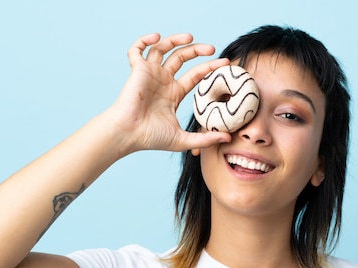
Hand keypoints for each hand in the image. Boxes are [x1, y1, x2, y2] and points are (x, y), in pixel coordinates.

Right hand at [108, 33, 231, 152]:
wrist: (128, 134)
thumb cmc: (151, 138)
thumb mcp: (183, 140)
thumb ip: (205, 139)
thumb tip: (228, 137)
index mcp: (174, 93)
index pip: (196, 74)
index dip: (210, 67)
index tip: (225, 63)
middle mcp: (163, 80)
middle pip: (181, 57)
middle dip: (196, 50)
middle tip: (212, 49)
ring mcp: (150, 74)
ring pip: (162, 48)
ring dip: (175, 39)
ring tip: (189, 37)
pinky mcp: (137, 70)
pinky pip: (137, 50)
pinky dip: (144, 40)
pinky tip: (156, 36)